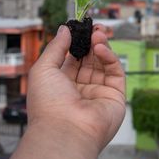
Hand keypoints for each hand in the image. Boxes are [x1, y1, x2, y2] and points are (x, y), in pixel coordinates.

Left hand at [28, 24, 125, 152]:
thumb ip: (56, 47)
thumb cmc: (48, 103)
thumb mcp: (43, 69)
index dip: (77, 44)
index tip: (80, 28)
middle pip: (90, 60)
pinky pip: (115, 72)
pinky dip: (110, 58)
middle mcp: (81, 89)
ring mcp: (99, 92)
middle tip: (93, 28)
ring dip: (101, 47)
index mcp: (62, 85)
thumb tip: (65, 28)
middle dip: (91, 43)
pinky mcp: (115, 95)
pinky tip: (101, 48)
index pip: (72, 60)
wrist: (65, 130)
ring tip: (98, 35)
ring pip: (103, 64)